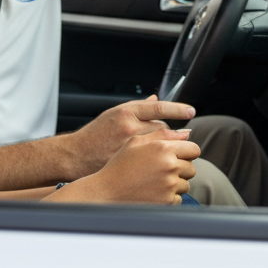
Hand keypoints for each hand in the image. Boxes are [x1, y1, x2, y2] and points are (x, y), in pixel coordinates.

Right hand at [52, 130, 199, 204]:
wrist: (107, 190)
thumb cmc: (119, 163)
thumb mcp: (136, 141)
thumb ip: (163, 134)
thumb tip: (186, 133)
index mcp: (162, 147)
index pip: (193, 148)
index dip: (186, 152)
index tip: (179, 155)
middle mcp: (169, 165)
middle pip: (192, 167)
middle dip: (181, 168)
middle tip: (163, 169)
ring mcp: (169, 185)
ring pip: (186, 184)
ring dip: (176, 183)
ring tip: (156, 180)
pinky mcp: (167, 201)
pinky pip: (178, 198)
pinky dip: (169, 196)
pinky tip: (153, 191)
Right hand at [64, 94, 195, 177]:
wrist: (77, 156)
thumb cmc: (96, 134)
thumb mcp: (115, 114)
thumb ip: (138, 108)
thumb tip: (157, 100)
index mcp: (126, 113)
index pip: (159, 108)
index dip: (177, 109)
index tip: (191, 111)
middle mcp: (129, 129)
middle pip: (163, 130)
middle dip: (171, 136)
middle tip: (176, 138)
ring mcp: (129, 148)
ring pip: (160, 148)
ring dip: (167, 151)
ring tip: (162, 154)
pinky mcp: (129, 165)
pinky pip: (153, 164)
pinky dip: (159, 166)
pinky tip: (157, 167)